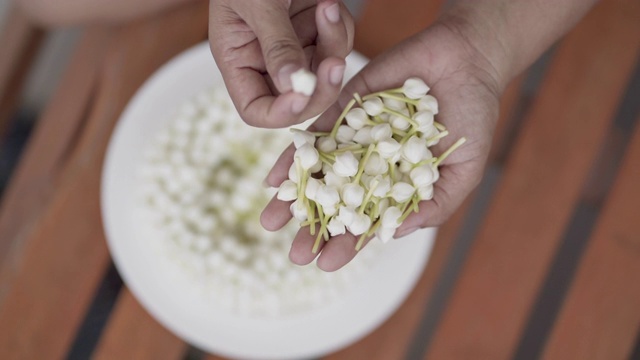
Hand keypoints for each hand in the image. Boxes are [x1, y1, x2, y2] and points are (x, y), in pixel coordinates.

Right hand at [209, 0, 353, 127]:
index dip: (280, 112)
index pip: (256, 109)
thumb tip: (292, 88)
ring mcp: (295, 46)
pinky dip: (338, 26)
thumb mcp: (258, 4)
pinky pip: (337, 43)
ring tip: (325, 6)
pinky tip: (327, 2)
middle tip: (335, 65)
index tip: (303, 95)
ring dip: (333, 43)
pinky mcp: (316, 29)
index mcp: (238, 60)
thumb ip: (276, 46)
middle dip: (320, 85)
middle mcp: (267, 60)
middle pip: (298, 99)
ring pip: (323, 70)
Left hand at [261, 21, 503, 270]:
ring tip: (270, 223)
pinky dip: (293, 156)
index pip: (368, 219)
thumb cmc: (473, 116)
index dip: (347, 243)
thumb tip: (392, 233)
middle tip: (294, 253)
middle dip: (314, 228)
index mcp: (396, 184)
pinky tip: (273, 179)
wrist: (465, 58)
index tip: (325, 264)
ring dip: (293, 198)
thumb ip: (434, 204)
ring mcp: (354, 138)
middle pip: (337, 201)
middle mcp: (370, 165)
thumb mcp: (464, 169)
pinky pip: (314, 134)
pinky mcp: (343, 109)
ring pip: (319, 172)